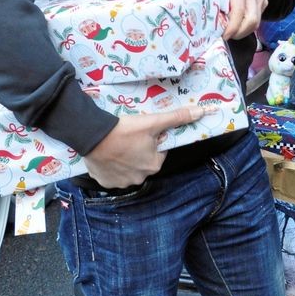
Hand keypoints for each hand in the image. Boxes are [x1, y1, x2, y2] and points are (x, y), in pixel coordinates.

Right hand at [83, 106, 211, 187]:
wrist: (93, 136)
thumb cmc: (125, 130)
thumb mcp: (153, 122)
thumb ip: (177, 117)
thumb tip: (201, 112)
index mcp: (153, 166)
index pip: (159, 152)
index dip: (153, 140)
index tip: (143, 133)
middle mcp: (139, 178)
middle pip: (143, 161)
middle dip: (139, 150)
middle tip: (129, 137)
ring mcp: (121, 183)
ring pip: (127, 168)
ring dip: (125, 159)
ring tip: (117, 145)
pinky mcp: (105, 182)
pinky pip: (112, 174)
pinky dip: (111, 166)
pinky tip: (107, 155)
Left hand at [180, 0, 266, 39]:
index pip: (239, 8)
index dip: (232, 25)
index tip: (222, 34)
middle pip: (251, 19)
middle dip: (239, 33)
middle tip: (225, 37)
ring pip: (257, 21)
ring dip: (244, 32)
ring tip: (231, 35)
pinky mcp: (263, 2)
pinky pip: (259, 18)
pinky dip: (248, 26)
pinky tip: (237, 27)